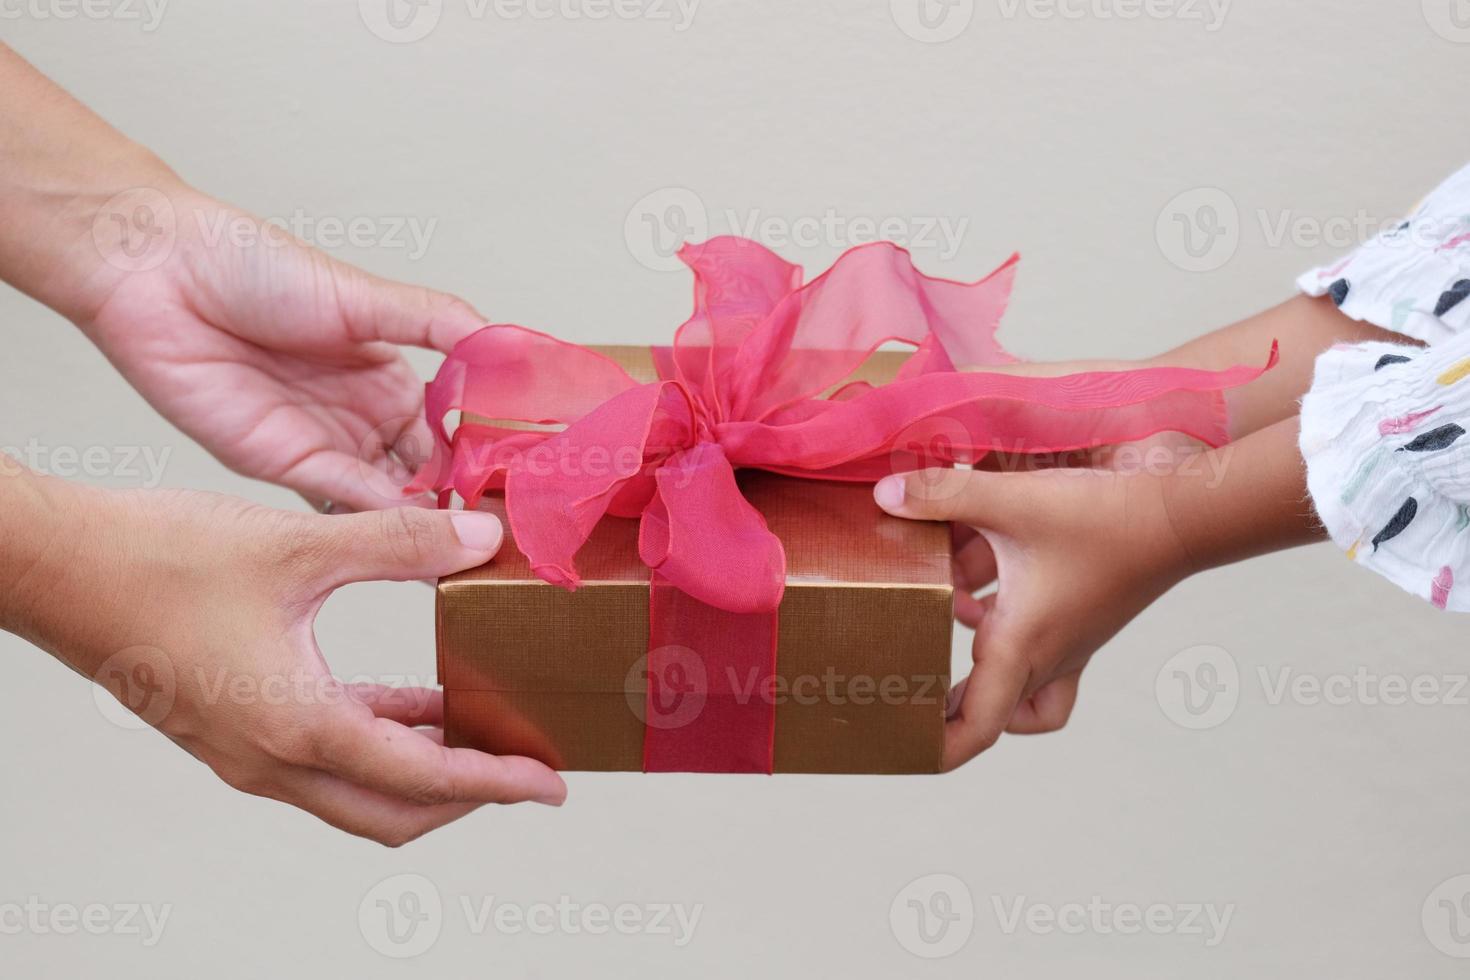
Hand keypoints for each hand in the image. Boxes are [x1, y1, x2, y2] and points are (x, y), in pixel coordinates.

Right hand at [8, 473, 565, 844]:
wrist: (57, 568)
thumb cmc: (156, 561)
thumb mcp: (297, 547)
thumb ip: (399, 543)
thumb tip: (479, 537)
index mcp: (296, 727)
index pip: (422, 779)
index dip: (495, 782)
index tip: (549, 783)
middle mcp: (271, 758)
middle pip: (392, 809)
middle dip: (467, 795)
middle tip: (524, 766)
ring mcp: (246, 749)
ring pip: (356, 787)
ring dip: (422, 769)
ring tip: (483, 731)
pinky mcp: (231, 725)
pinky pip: (322, 751)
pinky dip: (378, 736)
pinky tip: (413, 698)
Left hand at [78, 183, 483, 511]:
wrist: (159, 274)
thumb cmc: (254, 267)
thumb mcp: (368, 295)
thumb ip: (442, 324)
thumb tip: (514, 344)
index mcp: (387, 375)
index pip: (451, 429)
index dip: (485, 452)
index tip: (526, 475)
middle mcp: (360, 416)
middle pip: (425, 473)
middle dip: (461, 498)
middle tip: (509, 523)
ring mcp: (323, 443)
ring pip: (389, 495)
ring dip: (427, 517)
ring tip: (474, 538)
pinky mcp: (282, 463)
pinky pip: (341, 496)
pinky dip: (380, 514)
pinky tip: (417, 523)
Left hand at [873, 464, 1191, 769]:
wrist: (1180, 515)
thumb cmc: (1105, 519)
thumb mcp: (1014, 502)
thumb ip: (944, 494)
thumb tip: (884, 495)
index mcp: (1022, 646)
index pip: (978, 727)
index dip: (938, 748)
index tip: (905, 750)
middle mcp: (1045, 655)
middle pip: (991, 712)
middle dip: (947, 712)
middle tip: (909, 698)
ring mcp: (1068, 640)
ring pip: (1016, 681)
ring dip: (975, 659)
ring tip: (941, 614)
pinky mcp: (1079, 615)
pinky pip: (1034, 641)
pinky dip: (1000, 621)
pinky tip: (979, 578)